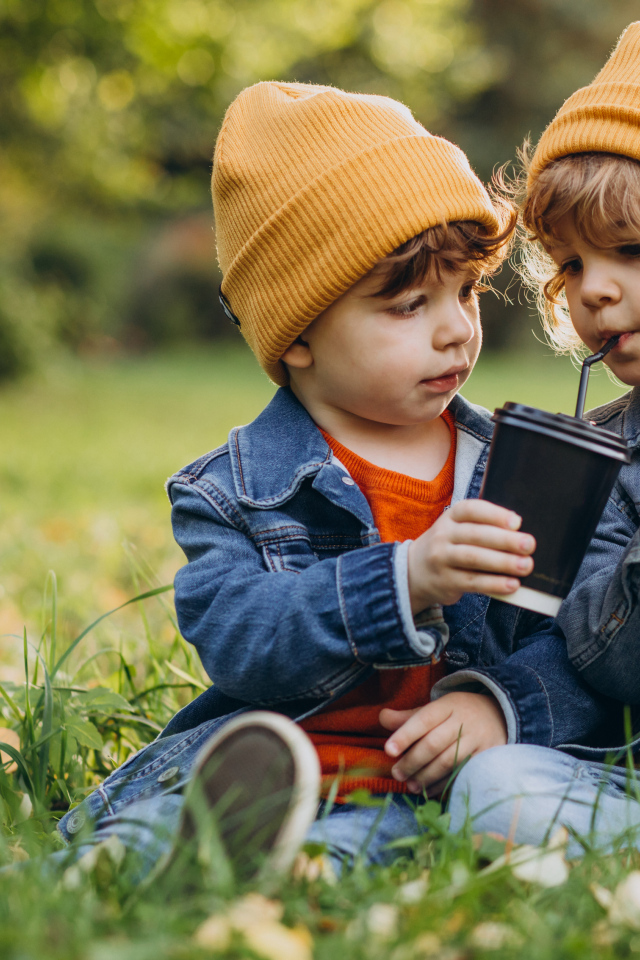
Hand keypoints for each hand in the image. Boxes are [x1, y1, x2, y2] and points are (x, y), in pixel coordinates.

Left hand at [380, 691, 507, 794]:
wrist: (499, 714)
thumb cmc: (457, 714)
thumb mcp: (436, 709)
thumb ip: (409, 717)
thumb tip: (382, 718)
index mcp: (448, 705)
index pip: (423, 719)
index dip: (404, 735)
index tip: (388, 750)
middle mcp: (464, 720)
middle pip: (434, 743)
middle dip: (412, 761)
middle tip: (396, 774)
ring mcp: (478, 739)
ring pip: (448, 761)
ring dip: (426, 776)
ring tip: (410, 785)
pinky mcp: (488, 756)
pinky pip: (462, 773)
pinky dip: (443, 784)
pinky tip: (429, 790)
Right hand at [408, 499, 534, 612]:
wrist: (414, 572)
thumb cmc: (449, 546)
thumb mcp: (457, 529)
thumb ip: (483, 526)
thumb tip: (520, 530)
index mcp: (451, 517)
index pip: (471, 510)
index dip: (494, 514)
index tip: (517, 522)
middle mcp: (443, 535)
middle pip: (475, 535)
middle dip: (505, 540)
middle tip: (529, 544)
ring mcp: (441, 559)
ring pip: (474, 558)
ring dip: (503, 562)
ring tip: (526, 566)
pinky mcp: (445, 581)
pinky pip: (472, 582)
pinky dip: (494, 584)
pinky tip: (512, 584)